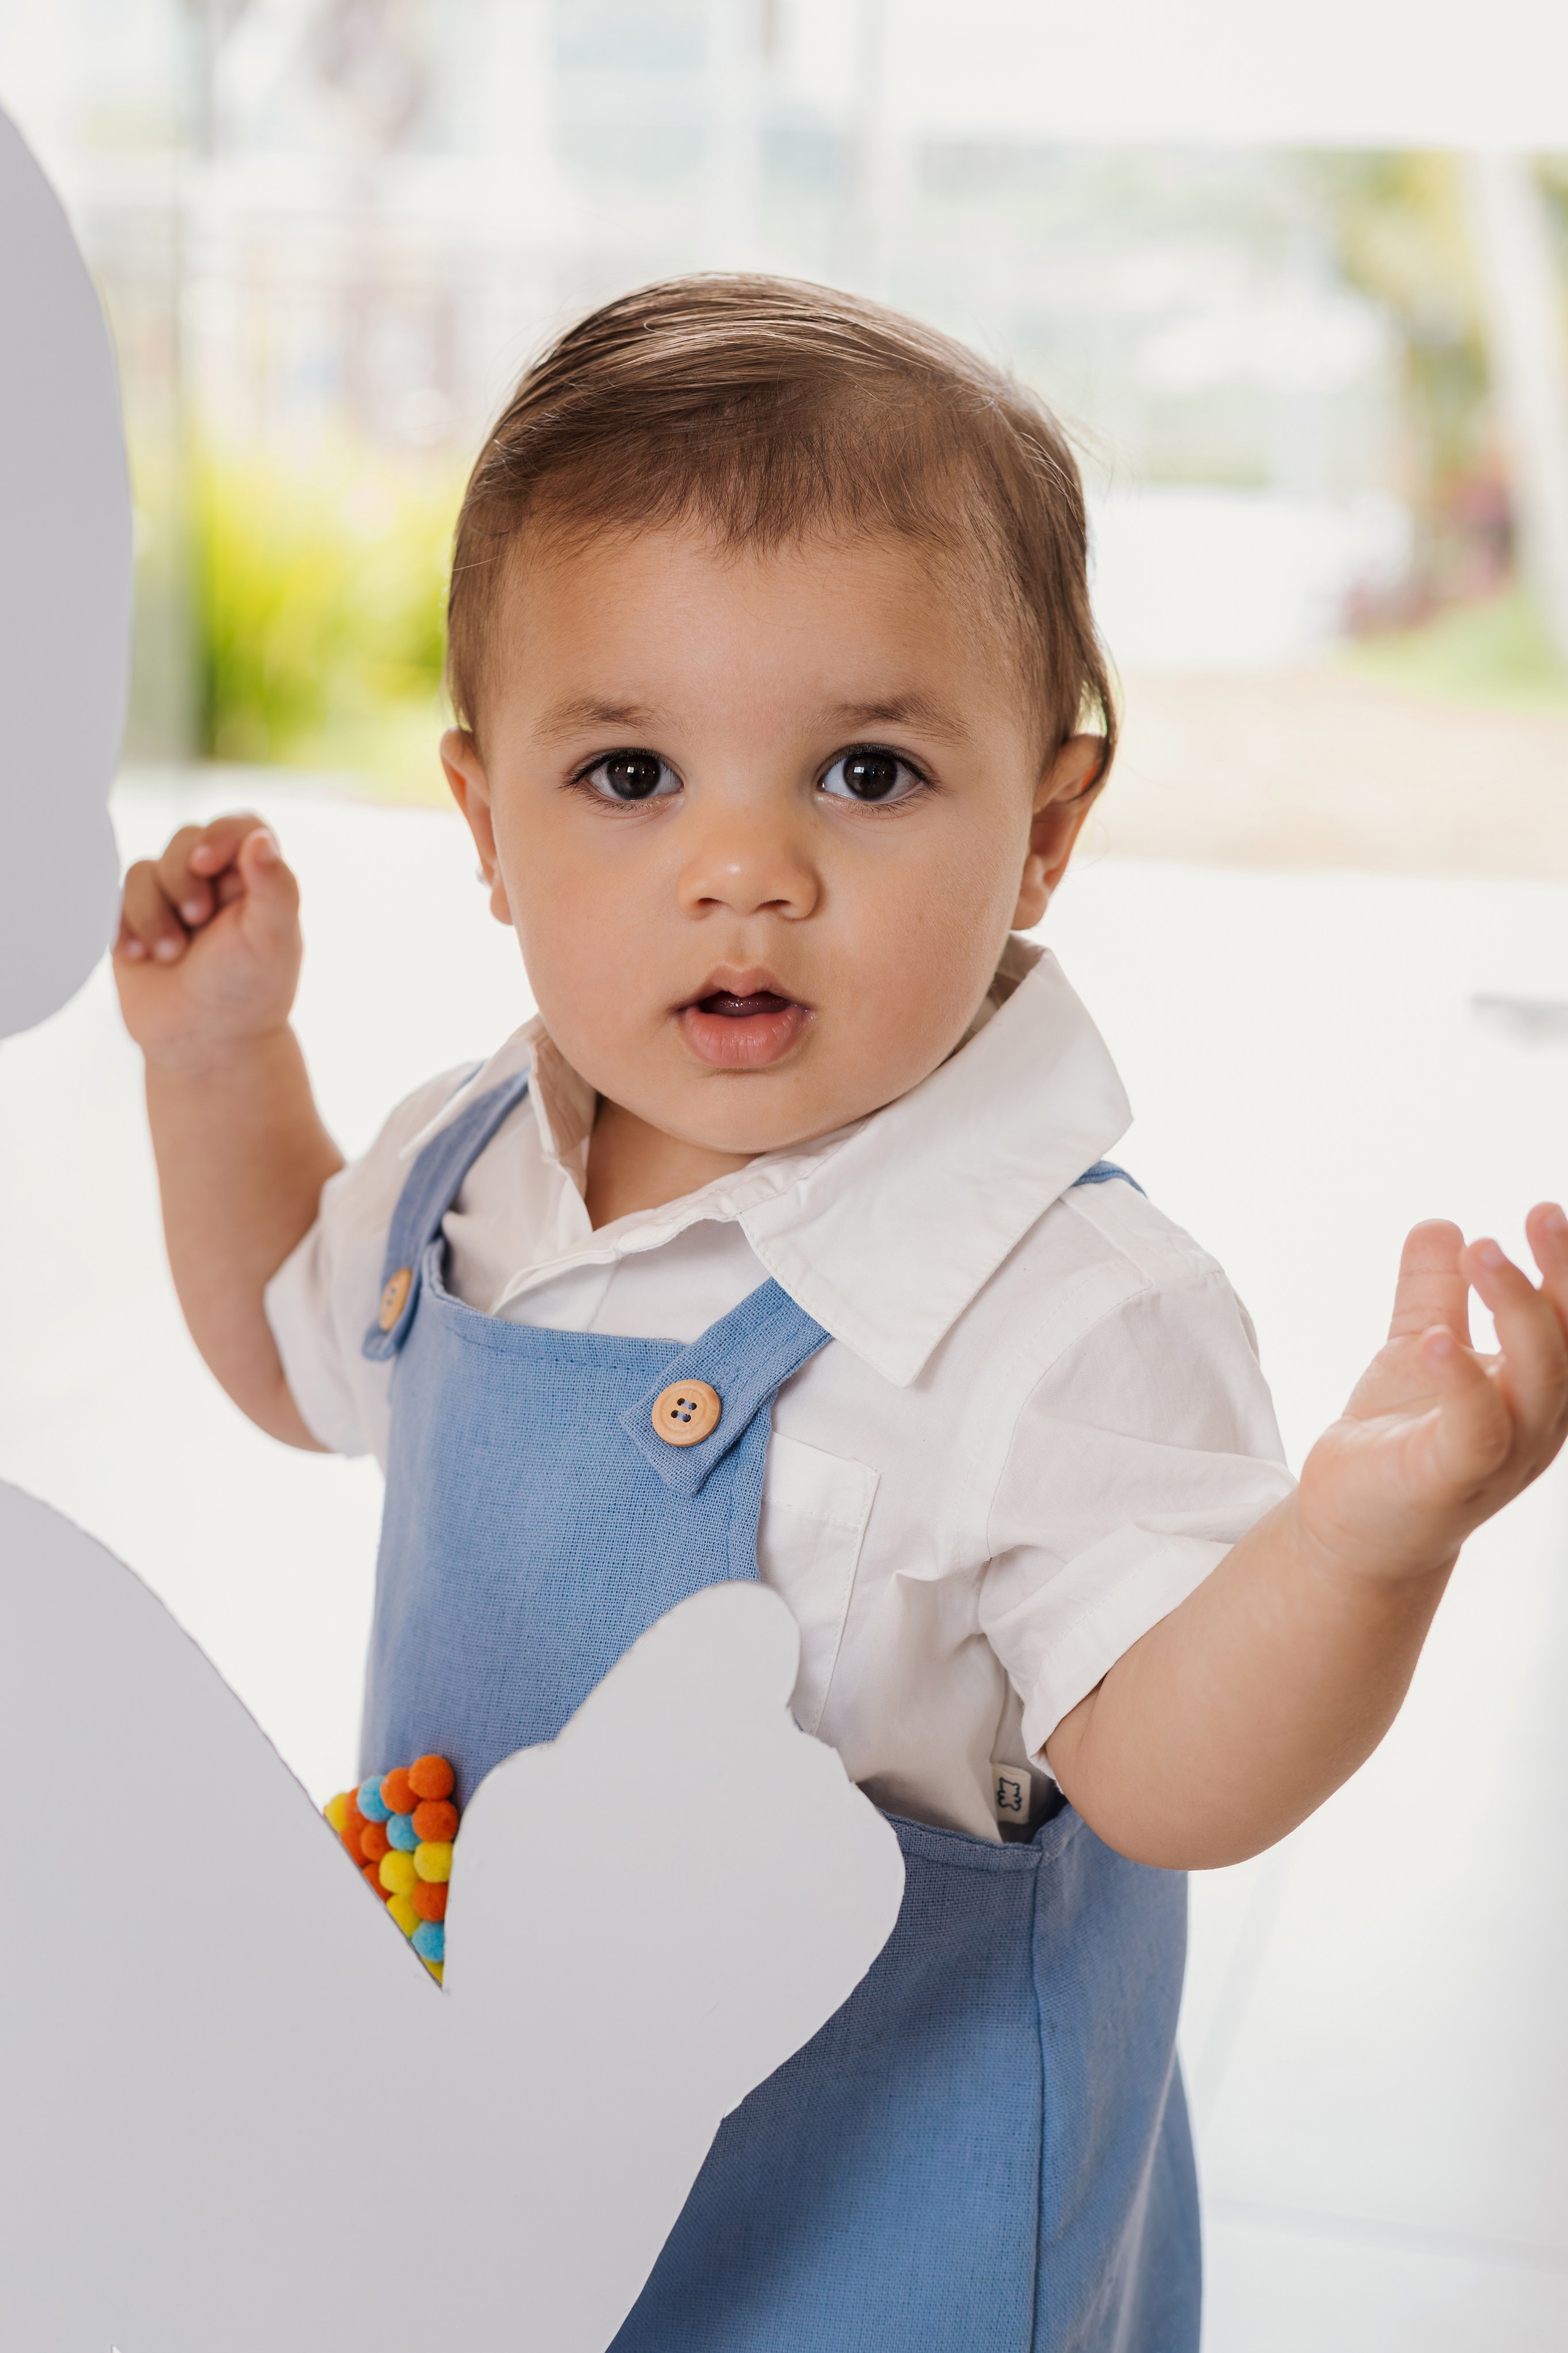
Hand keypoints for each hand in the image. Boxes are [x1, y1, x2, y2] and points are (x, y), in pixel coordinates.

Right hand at [114, 815, 302, 1074]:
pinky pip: (113, 897)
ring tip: (171, 955)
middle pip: (185, 840)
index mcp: (256, 881)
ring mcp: (171, 900)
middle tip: (197, 921)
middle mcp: (214, 883)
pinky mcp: (135, 921)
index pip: (241, 826)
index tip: (207, 863)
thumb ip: (275, 887)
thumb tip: (261, 839)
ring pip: (143, 869)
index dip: (220, 833)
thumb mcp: (271, 941)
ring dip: (152, 912)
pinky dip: (124, 925)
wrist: (205, 1046)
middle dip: (182, 880)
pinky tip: (140, 956)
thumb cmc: (247, 994)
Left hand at [1298, 1208, 1567, 1585]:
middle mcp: (1535, 1421)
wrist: (1354, 1524)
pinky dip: (1463, 1383)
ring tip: (1482, 1251)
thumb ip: (1432, 1291)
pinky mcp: (1450, 1479)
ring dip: (1518, 1310)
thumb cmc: (1401, 1438)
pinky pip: (1475, 1430)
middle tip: (1539, 1213)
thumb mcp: (1417, 1349)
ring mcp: (1500, 1455)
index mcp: (1536, 1386)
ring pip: (1538, 1380)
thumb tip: (1441, 1225)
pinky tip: (1437, 1339)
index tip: (1547, 1210)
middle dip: (1562, 1276)